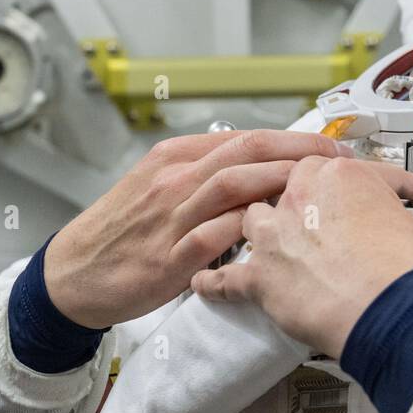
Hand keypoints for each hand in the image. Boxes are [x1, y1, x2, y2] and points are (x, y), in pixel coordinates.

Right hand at [44, 130, 356, 329]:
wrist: (72, 274)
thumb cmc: (125, 231)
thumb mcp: (161, 187)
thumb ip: (207, 175)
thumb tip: (262, 167)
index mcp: (176, 157)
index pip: (245, 137)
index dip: (294, 139)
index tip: (331, 147)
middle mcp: (174, 179)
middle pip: (246, 150)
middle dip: (299, 150)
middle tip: (341, 161)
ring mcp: (170, 217)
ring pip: (232, 184)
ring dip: (281, 182)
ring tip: (321, 189)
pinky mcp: (167, 258)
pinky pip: (212, 236)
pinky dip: (246, 230)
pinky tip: (279, 234)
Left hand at [189, 155, 412, 358]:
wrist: (386, 313)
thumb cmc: (411, 273)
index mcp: (347, 177)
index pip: (357, 175)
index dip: (377, 189)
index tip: (389, 200)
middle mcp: (303, 196)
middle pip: (291, 186)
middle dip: (301, 199)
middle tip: (313, 217)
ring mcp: (276, 234)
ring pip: (251, 221)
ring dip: (252, 230)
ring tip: (255, 240)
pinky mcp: (260, 276)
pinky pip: (226, 275)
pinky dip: (215, 280)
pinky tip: (205, 282)